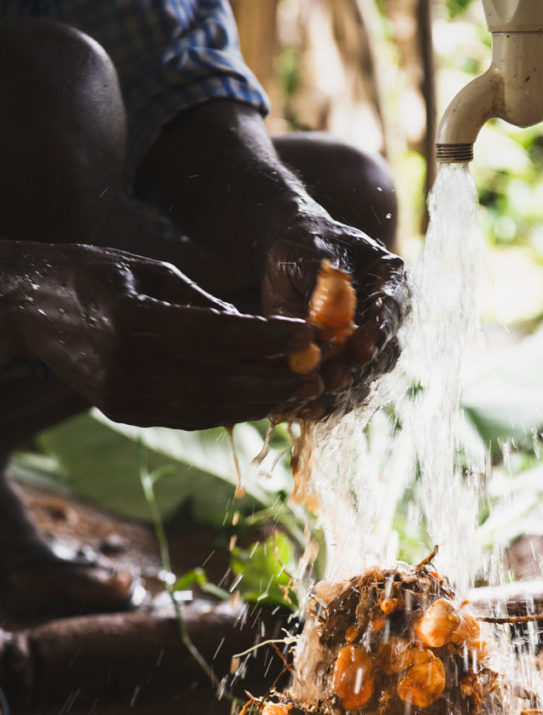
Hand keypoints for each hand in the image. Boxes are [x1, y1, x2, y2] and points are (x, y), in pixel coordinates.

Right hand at [2, 243, 322, 428]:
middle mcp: (126, 365)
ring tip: (295, 394)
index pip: (218, 335)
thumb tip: (261, 332)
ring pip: (205, 408)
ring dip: (256, 404)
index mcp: (132, 319)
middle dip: (273, 382)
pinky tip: (256, 403)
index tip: (307, 337)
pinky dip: (225, 412)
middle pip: (218, 382)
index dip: (268, 340)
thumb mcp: (151, 270)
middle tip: (316, 377)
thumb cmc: (93, 274)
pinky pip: (185, 417)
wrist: (28, 306)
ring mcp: (121, 396)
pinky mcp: (121, 412)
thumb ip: (205, 304)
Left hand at [261, 211, 408, 417]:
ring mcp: (368, 346)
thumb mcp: (309, 252)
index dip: (380, 331)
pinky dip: (326, 405)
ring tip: (316, 397)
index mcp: (391, 281)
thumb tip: (326, 322)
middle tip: (334, 377)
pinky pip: (345, 394)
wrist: (289, 260)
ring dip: (343, 393)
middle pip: (386, 354)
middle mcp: (387, 318)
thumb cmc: (304, 245)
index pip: (395, 309)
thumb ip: (321, 284)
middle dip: (360, 369)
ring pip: (367, 380)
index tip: (361, 345)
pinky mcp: (346, 367)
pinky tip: (304, 409)